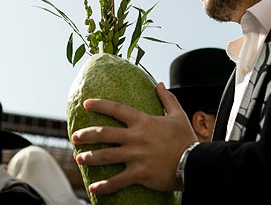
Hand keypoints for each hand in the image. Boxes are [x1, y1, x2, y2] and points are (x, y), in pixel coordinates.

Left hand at [71, 82, 197, 194]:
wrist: (195, 162)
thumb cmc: (186, 139)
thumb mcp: (178, 115)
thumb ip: (167, 99)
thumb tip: (159, 84)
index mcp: (143, 121)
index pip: (117, 109)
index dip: (100, 105)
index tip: (86, 103)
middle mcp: (136, 137)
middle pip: (105, 133)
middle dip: (87, 135)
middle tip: (75, 136)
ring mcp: (136, 156)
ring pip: (106, 156)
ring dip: (90, 157)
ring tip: (79, 158)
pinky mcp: (139, 173)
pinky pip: (118, 180)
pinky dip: (104, 185)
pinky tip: (94, 187)